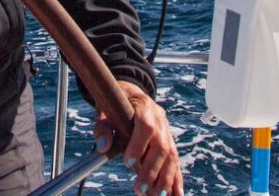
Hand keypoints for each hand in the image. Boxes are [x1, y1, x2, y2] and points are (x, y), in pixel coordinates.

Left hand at [94, 81, 181, 195]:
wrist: (132, 92)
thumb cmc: (117, 100)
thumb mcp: (105, 107)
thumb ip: (102, 126)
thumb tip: (102, 148)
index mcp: (144, 106)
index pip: (146, 126)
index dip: (138, 145)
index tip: (127, 162)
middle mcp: (160, 118)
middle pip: (161, 146)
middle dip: (151, 170)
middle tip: (139, 188)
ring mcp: (167, 130)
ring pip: (171, 156)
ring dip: (165, 179)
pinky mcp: (170, 141)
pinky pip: (175, 161)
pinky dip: (176, 178)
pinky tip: (175, 194)